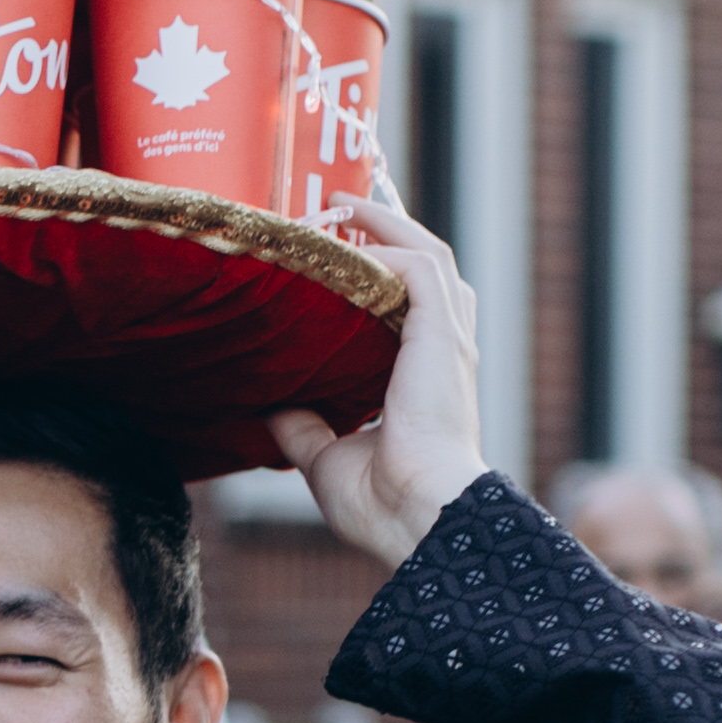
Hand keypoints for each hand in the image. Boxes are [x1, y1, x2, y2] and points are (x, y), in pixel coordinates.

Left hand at [267, 191, 486, 572]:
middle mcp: (444, 354)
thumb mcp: (328, 458)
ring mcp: (449, 343)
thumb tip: (271, 409)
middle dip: (388, 229)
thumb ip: (304, 428)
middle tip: (340, 204)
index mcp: (425, 379)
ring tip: (343, 203)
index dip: (381, 271)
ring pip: (430, 255)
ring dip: (388, 224)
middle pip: (427, 265)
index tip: (337, 250)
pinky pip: (420, 269)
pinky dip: (387, 248)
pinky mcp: (443, 338)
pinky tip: (348, 244)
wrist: (418, 519)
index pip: (412, 306)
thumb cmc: (383, 504)